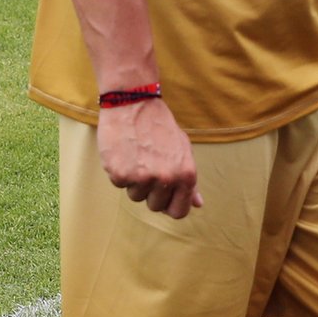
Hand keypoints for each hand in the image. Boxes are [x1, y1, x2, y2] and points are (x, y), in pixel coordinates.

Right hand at [97, 100, 202, 219]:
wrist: (134, 104)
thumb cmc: (159, 126)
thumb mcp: (183, 149)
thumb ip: (190, 180)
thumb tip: (198, 204)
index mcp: (186, 174)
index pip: (179, 212)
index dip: (170, 205)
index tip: (164, 196)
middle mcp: (167, 178)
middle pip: (156, 207)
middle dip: (151, 192)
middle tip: (148, 166)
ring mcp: (143, 178)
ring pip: (136, 197)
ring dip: (134, 181)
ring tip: (137, 156)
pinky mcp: (121, 174)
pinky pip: (119, 185)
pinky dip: (119, 172)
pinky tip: (124, 153)